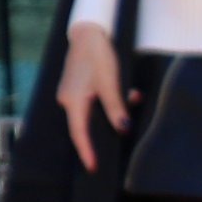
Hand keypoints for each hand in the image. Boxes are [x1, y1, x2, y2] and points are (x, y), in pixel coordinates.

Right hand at [57, 19, 126, 169]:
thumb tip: (123, 129)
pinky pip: (92, 102)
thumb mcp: (111, 83)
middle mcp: (68, 99)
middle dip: (105, 130)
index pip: (79, 133)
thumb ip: (116, 107)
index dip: (86, 151)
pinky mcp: (77, 87)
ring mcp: (71, 93)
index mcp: (73, 101)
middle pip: (84, 125)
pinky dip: (109, 101)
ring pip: (92, 112)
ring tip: (132, 96)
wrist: (88, 33)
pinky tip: (127, 91)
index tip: (93, 168)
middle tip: (118, 143)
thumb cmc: (97, 56)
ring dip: (113, 110)